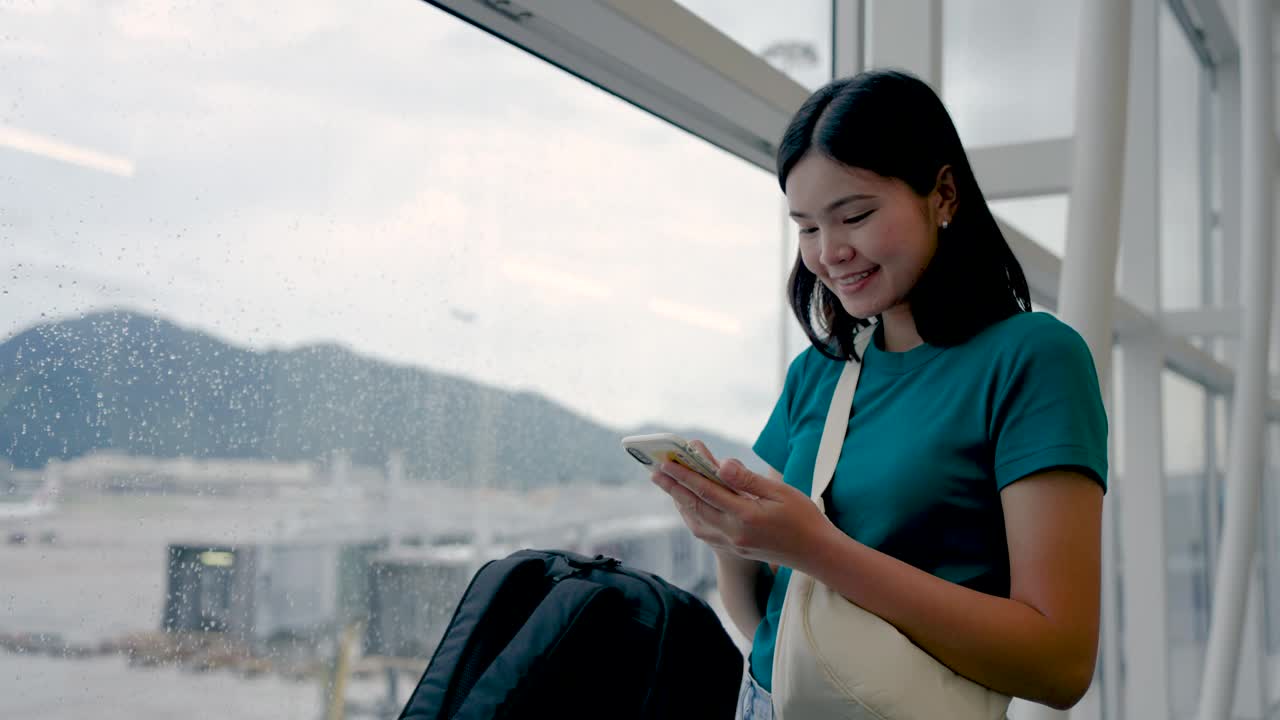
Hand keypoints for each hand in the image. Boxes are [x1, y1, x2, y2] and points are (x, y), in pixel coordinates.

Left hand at [649, 440, 834, 570]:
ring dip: (680, 502)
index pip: (708, 492)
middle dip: (673, 488)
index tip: (667, 463)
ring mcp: (733, 544)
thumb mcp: (780, 492)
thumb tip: (721, 464)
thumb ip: (748, 479)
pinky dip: (692, 516)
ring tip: (667, 484)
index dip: (685, 476)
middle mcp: (734, 533)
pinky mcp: (734, 549)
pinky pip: (705, 531)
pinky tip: (688, 505)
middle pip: (695, 507)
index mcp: (746, 516)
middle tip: (654, 471)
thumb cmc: (803, 517)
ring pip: (696, 521)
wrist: (815, 554)